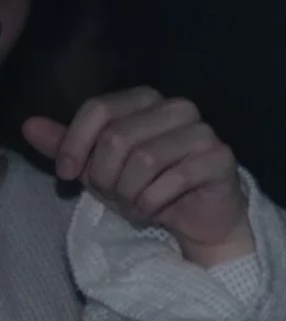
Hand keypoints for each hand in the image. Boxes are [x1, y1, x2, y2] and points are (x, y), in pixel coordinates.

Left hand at [23, 88, 254, 266]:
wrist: (197, 219)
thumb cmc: (148, 187)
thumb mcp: (98, 168)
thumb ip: (67, 146)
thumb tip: (29, 125)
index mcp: (146, 100)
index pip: (99, 108)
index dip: (74, 144)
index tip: (66, 175)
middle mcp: (177, 108)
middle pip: (119, 136)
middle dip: (105, 177)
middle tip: (112, 196)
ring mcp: (203, 131)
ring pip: (145, 159)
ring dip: (129, 193)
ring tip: (133, 205)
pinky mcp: (220, 158)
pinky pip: (175, 178)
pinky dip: (153, 203)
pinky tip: (153, 211)